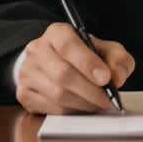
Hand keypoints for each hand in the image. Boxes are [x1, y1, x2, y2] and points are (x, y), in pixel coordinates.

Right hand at [15, 23, 135, 114]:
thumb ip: (118, 59)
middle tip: (108, 99)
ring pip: (57, 94)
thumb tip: (117, 77)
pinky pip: (50, 108)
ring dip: (83, 103)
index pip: (68, 45)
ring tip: (99, 104)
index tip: (106, 78)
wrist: (56, 62)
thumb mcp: (106, 49)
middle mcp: (37, 49)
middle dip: (90, 90)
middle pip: (63, 74)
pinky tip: (82, 106)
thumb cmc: (84, 55)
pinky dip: (71, 110)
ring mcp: (28, 72)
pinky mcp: (24, 93)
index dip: (88, 63)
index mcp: (57, 32)